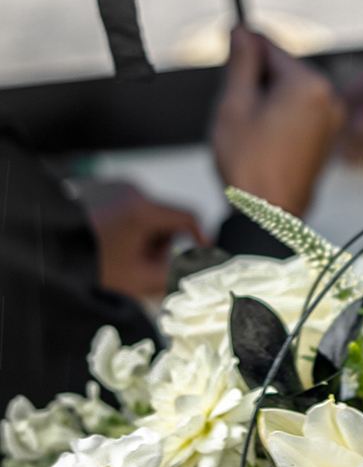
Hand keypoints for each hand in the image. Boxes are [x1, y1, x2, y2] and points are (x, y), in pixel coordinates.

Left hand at [83, 179, 202, 299]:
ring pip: (151, 214)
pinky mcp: (106, 190)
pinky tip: (119, 243)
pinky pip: (133, 208)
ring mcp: (116, 188)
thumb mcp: (143, 278)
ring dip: (149, 236)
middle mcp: (132, 192)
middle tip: (150, 263)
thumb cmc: (93, 264)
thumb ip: (179, 273)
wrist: (55, 253)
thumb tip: (201, 269)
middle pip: (168, 217)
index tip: (203, 253)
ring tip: (130, 255)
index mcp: (143, 209)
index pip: (189, 217)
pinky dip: (134, 227)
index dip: (202, 238)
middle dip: (166, 242)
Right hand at [213, 26, 343, 219]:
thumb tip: (242, 32)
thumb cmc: (250, 165)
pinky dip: (277, 117)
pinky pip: (297, 113)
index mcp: (309, 85)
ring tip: (249, 128)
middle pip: (281, 69)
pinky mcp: (327, 139)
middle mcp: (329, 100)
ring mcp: (332, 121)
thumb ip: (242, 62)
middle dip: (255, 79)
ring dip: (264, 99)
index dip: (243, 47)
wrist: (269, 215)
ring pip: (287, 92)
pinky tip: (262, 138)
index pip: (269, 46)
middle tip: (236, 107)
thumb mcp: (235, 103)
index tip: (226, 44)